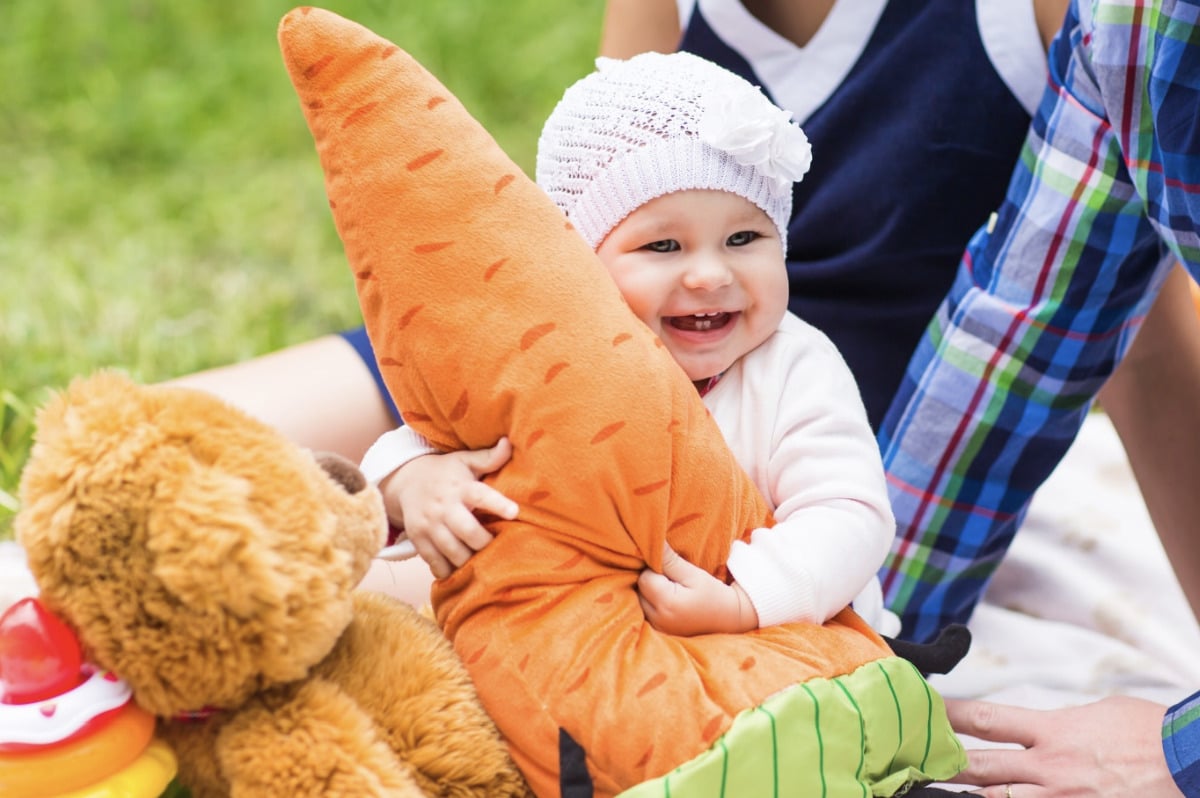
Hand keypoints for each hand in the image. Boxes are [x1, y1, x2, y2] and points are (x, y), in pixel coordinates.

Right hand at [380, 438, 515, 578]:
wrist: (405, 481)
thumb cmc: (445, 472)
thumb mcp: (464, 461)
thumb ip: (488, 458)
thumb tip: (510, 443)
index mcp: (460, 487)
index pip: (480, 495)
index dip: (498, 504)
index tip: (514, 512)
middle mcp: (444, 507)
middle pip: (468, 531)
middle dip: (485, 543)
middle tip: (497, 547)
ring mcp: (429, 525)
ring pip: (453, 552)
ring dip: (470, 561)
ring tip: (482, 562)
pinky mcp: (418, 539)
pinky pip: (435, 563)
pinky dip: (449, 571)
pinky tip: (461, 571)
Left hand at [637, 544, 757, 634]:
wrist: (727, 617)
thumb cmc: (712, 593)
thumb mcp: (693, 573)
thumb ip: (669, 559)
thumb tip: (652, 540)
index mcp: (667, 603)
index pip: (644, 577)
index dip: (656, 569)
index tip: (672, 570)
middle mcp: (658, 619)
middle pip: (640, 590)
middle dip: (652, 580)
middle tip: (673, 579)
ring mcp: (658, 628)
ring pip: (641, 600)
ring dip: (651, 592)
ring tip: (672, 589)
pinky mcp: (659, 631)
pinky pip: (646, 611)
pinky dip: (654, 603)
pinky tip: (669, 599)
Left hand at [944, 696, 1182, 796]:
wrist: (1190, 762)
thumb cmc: (1149, 734)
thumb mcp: (1096, 714)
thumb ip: (1057, 723)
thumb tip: (1036, 728)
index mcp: (1053, 730)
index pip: (986, 720)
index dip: (948, 715)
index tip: (923, 710)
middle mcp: (1050, 768)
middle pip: (981, 767)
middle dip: (943, 764)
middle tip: (913, 762)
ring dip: (974, 795)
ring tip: (940, 791)